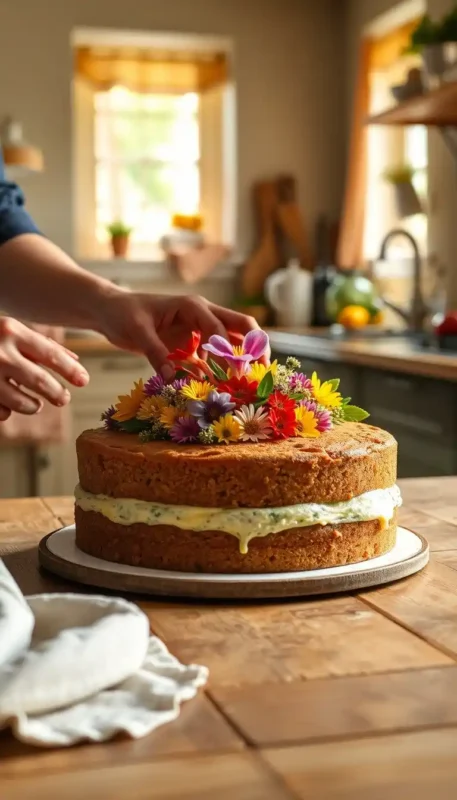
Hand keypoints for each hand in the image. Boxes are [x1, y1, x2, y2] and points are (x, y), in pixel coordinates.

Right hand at [0, 317, 88, 420]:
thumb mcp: (11, 330)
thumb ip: (40, 345)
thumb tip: (75, 361)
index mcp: (10, 330)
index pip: (50, 353)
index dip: (70, 369)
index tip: (84, 380)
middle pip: (39, 380)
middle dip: (56, 393)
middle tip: (64, 398)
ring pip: (22, 401)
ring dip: (33, 405)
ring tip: (36, 404)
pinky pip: (2, 411)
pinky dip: (8, 411)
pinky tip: (8, 406)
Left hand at [97, 291, 266, 378]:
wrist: (112, 312)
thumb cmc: (124, 315)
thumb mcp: (137, 332)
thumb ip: (156, 353)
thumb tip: (173, 378)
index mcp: (193, 306)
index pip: (219, 328)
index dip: (228, 351)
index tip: (233, 374)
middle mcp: (203, 315)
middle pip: (242, 326)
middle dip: (255, 347)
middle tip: (261, 371)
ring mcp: (201, 331)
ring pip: (233, 342)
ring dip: (243, 360)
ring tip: (251, 384)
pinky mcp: (194, 346)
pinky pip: (214, 359)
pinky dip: (221, 372)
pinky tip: (225, 390)